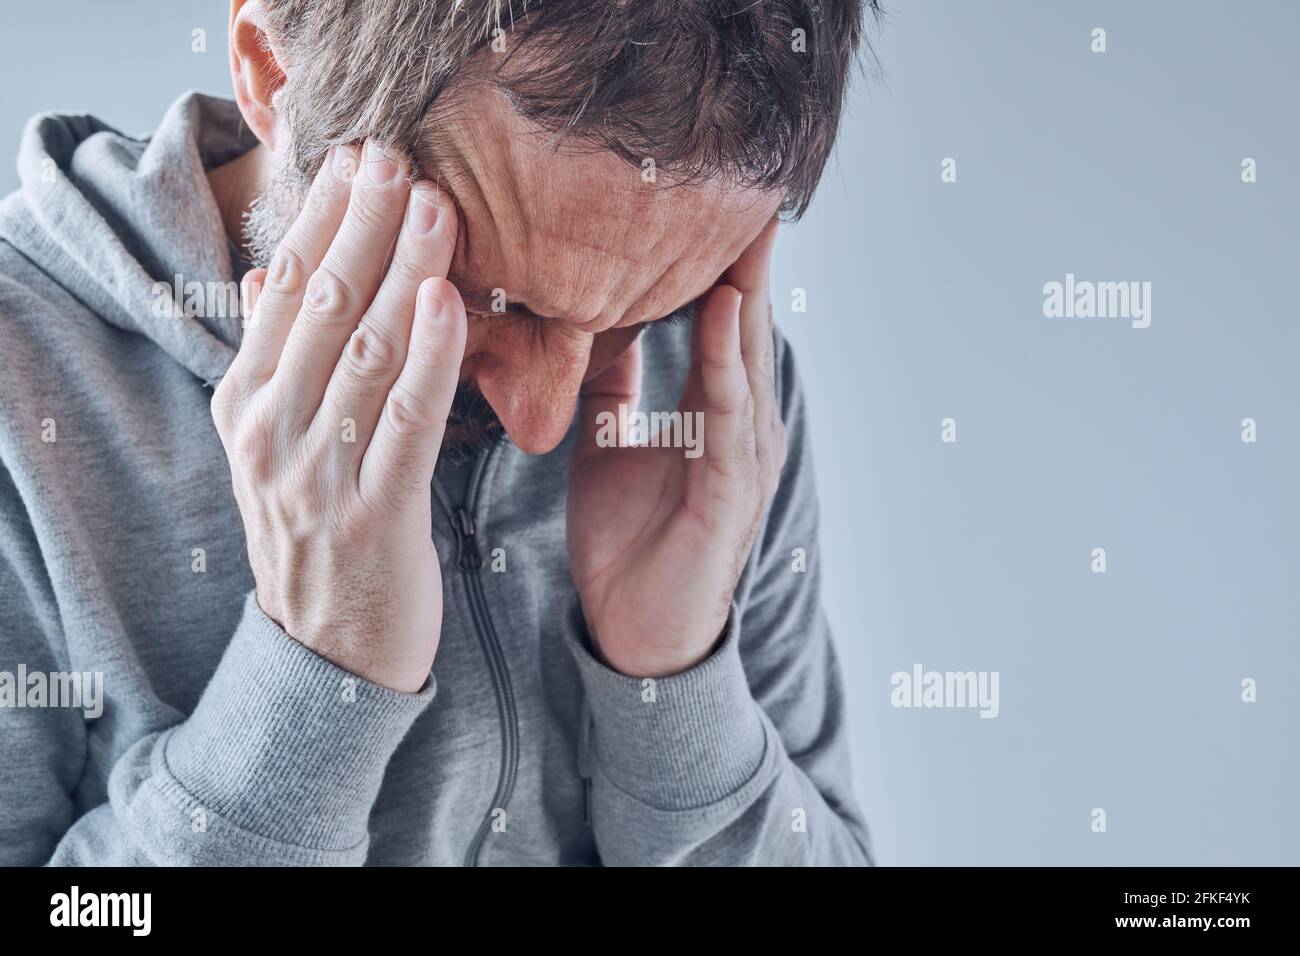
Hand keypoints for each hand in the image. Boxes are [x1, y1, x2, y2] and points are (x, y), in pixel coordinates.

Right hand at [211, 141, 464, 692]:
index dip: (324, 219)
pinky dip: (425, 359)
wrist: (327, 656)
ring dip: (400, 272)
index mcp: (246, 406)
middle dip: (363, 226)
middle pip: (322, 308)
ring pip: (363, 354)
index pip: (285, 291)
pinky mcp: (374, 515)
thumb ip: (277, 360)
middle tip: (400, 156)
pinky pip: (404, 423)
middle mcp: (270, 433)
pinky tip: (444, 303)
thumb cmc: (319, 534)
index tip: (361, 158)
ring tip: (435, 206)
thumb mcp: (276, 446)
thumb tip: (266, 273)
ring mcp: (315, 476)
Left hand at [567, 221, 786, 677]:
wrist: (635, 632)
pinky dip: (724, 363)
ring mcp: (742, 457)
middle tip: (742, 179)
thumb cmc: (629, 541)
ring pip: (744, 357)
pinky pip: (727, 416)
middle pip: (742, 323)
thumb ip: (612, 384)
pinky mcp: (730, 493)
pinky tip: (720, 313)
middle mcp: (739, 424)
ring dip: (745, 290)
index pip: (715, 318)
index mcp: (712, 411)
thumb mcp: (609, 445)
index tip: (699, 191)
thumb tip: (591, 319)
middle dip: (744, 254)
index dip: (713, 256)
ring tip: (747, 222)